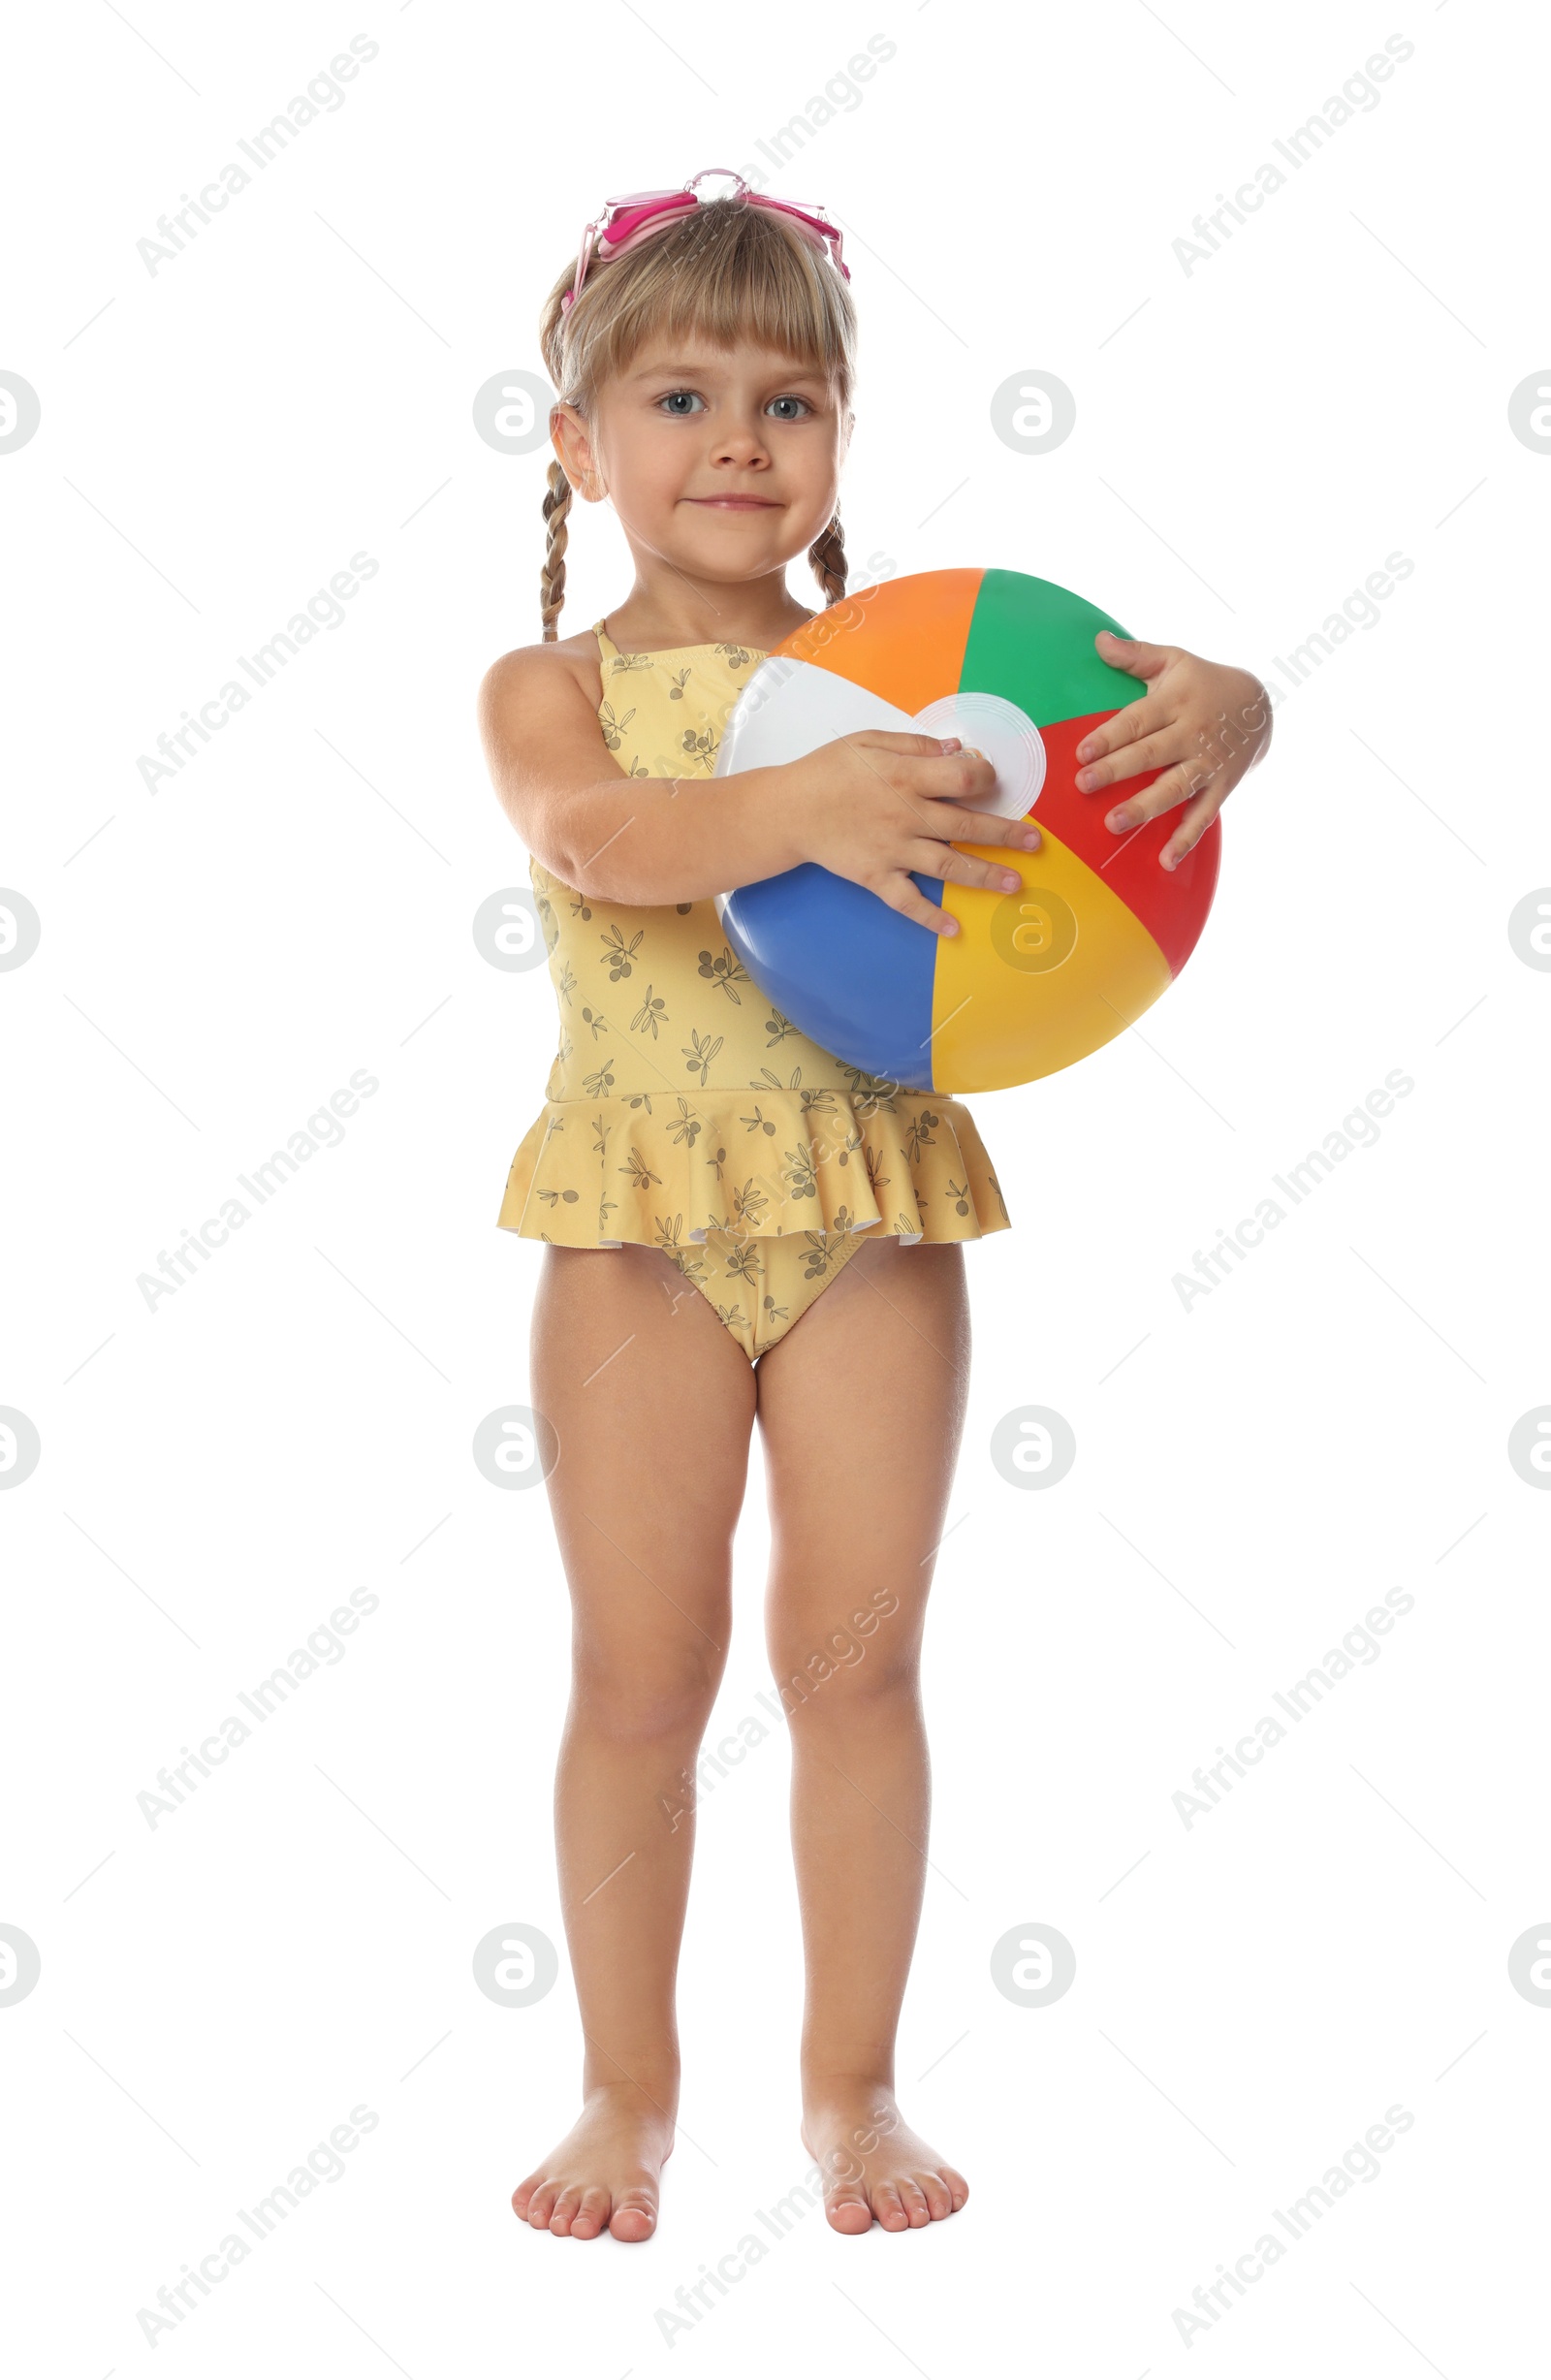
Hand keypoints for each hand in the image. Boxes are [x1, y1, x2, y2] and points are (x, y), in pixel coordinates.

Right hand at [784, 731, 1042, 936]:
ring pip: (948, 866)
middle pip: (967, 827)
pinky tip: (954, 929)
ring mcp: (892, 850)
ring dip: (984, 876)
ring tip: (1015, 884)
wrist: (787, 810)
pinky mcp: (875, 876)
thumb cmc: (828, 770)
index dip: (986, 778)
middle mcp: (906, 815)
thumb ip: (916, 745)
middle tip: (1034, 844)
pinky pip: (907, 901)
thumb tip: (959, 750)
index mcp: (907, 776)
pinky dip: (930, 917)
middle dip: (1006, 835)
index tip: (991, 781)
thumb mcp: (869, 741)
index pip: (964, 778)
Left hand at [1073, 633, 1271, 869]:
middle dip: (1117, 770)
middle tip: (1084, 785)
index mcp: (1176, 701)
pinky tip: (1166, 861)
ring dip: (1145, 807)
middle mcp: (1192, 734)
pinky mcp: (1221, 787)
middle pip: (1151, 754)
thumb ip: (1136, 655)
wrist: (1259, 707)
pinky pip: (1203, 816)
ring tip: (1114, 823)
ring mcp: (1208, 764)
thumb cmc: (1203, 682)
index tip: (1082, 751)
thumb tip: (1098, 640)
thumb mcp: (1174, 661)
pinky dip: (1186, 839)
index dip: (1110, 736)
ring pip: (1174, 788)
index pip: (1138, 720)